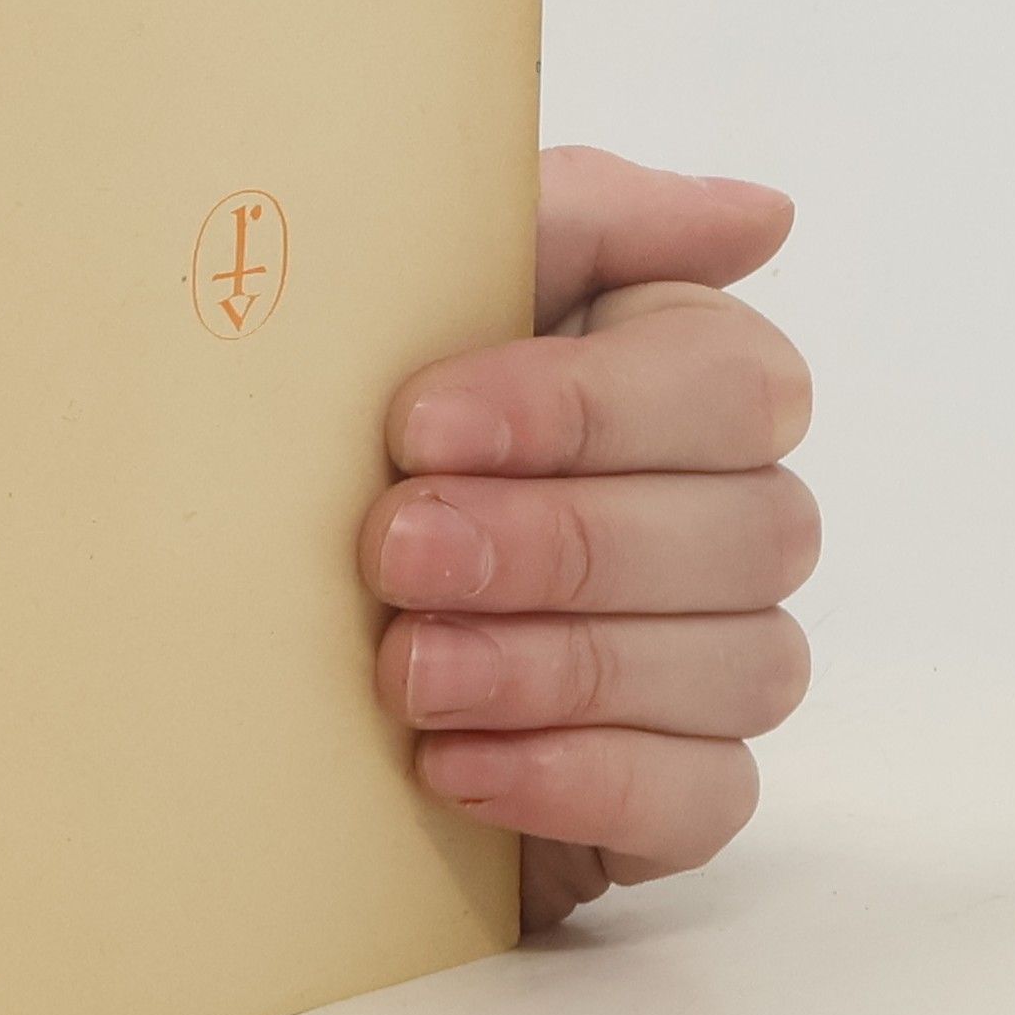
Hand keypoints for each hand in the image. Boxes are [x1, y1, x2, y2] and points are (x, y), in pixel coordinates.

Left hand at [357, 146, 819, 929]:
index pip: (728, 384)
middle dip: (557, 544)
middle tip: (392, 552)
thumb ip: (589, 220)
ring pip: (741, 665)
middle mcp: (732, 514)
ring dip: (556, 667)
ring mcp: (722, 657)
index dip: (583, 410)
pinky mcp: (683, 787)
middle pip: (749, 531)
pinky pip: (707, 800)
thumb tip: (762, 215)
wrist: (252, 607)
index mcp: (688, 377)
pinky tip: (455, 766)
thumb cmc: (355, 423)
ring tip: (405, 671)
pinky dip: (580, 780)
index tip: (418, 426)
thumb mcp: (433, 288)